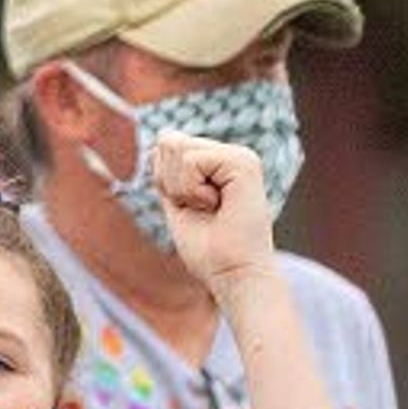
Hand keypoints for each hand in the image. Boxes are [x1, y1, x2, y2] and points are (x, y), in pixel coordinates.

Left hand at [156, 134, 280, 290]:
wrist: (231, 273)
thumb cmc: (207, 248)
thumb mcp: (178, 201)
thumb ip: (170, 170)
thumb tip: (163, 135)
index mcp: (218, 162)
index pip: (165, 146)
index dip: (164, 180)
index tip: (190, 206)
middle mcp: (232, 154)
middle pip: (168, 141)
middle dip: (170, 182)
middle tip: (200, 208)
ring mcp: (241, 156)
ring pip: (176, 148)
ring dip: (181, 188)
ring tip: (209, 208)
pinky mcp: (244, 162)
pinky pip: (190, 161)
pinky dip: (191, 190)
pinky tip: (216, 206)